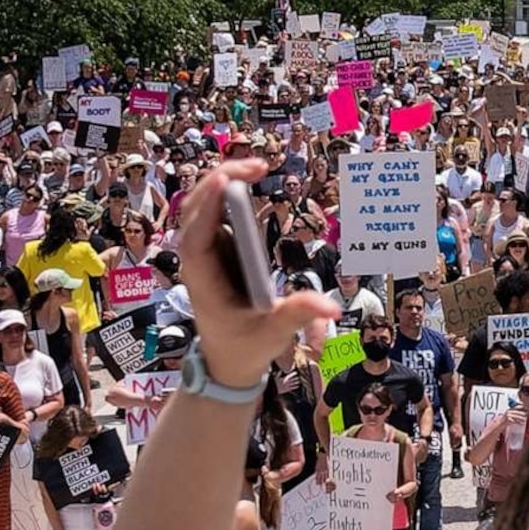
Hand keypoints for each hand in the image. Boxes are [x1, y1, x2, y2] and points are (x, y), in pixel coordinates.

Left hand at [178, 161, 339, 384]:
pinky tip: (249, 180)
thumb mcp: (274, 332)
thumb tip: (331, 307)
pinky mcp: (217, 249)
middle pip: (197, 210)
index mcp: (203, 280)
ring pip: (204, 206)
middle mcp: (199, 261)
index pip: (197, 237)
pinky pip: (216, 212)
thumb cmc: (245, 347)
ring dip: (224, 181)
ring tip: (258, 167)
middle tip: (258, 167)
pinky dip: (228, 192)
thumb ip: (298, 315)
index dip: (208, 207)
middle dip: (221, 181)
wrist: (227, 363)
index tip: (224, 181)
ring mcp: (206, 252)